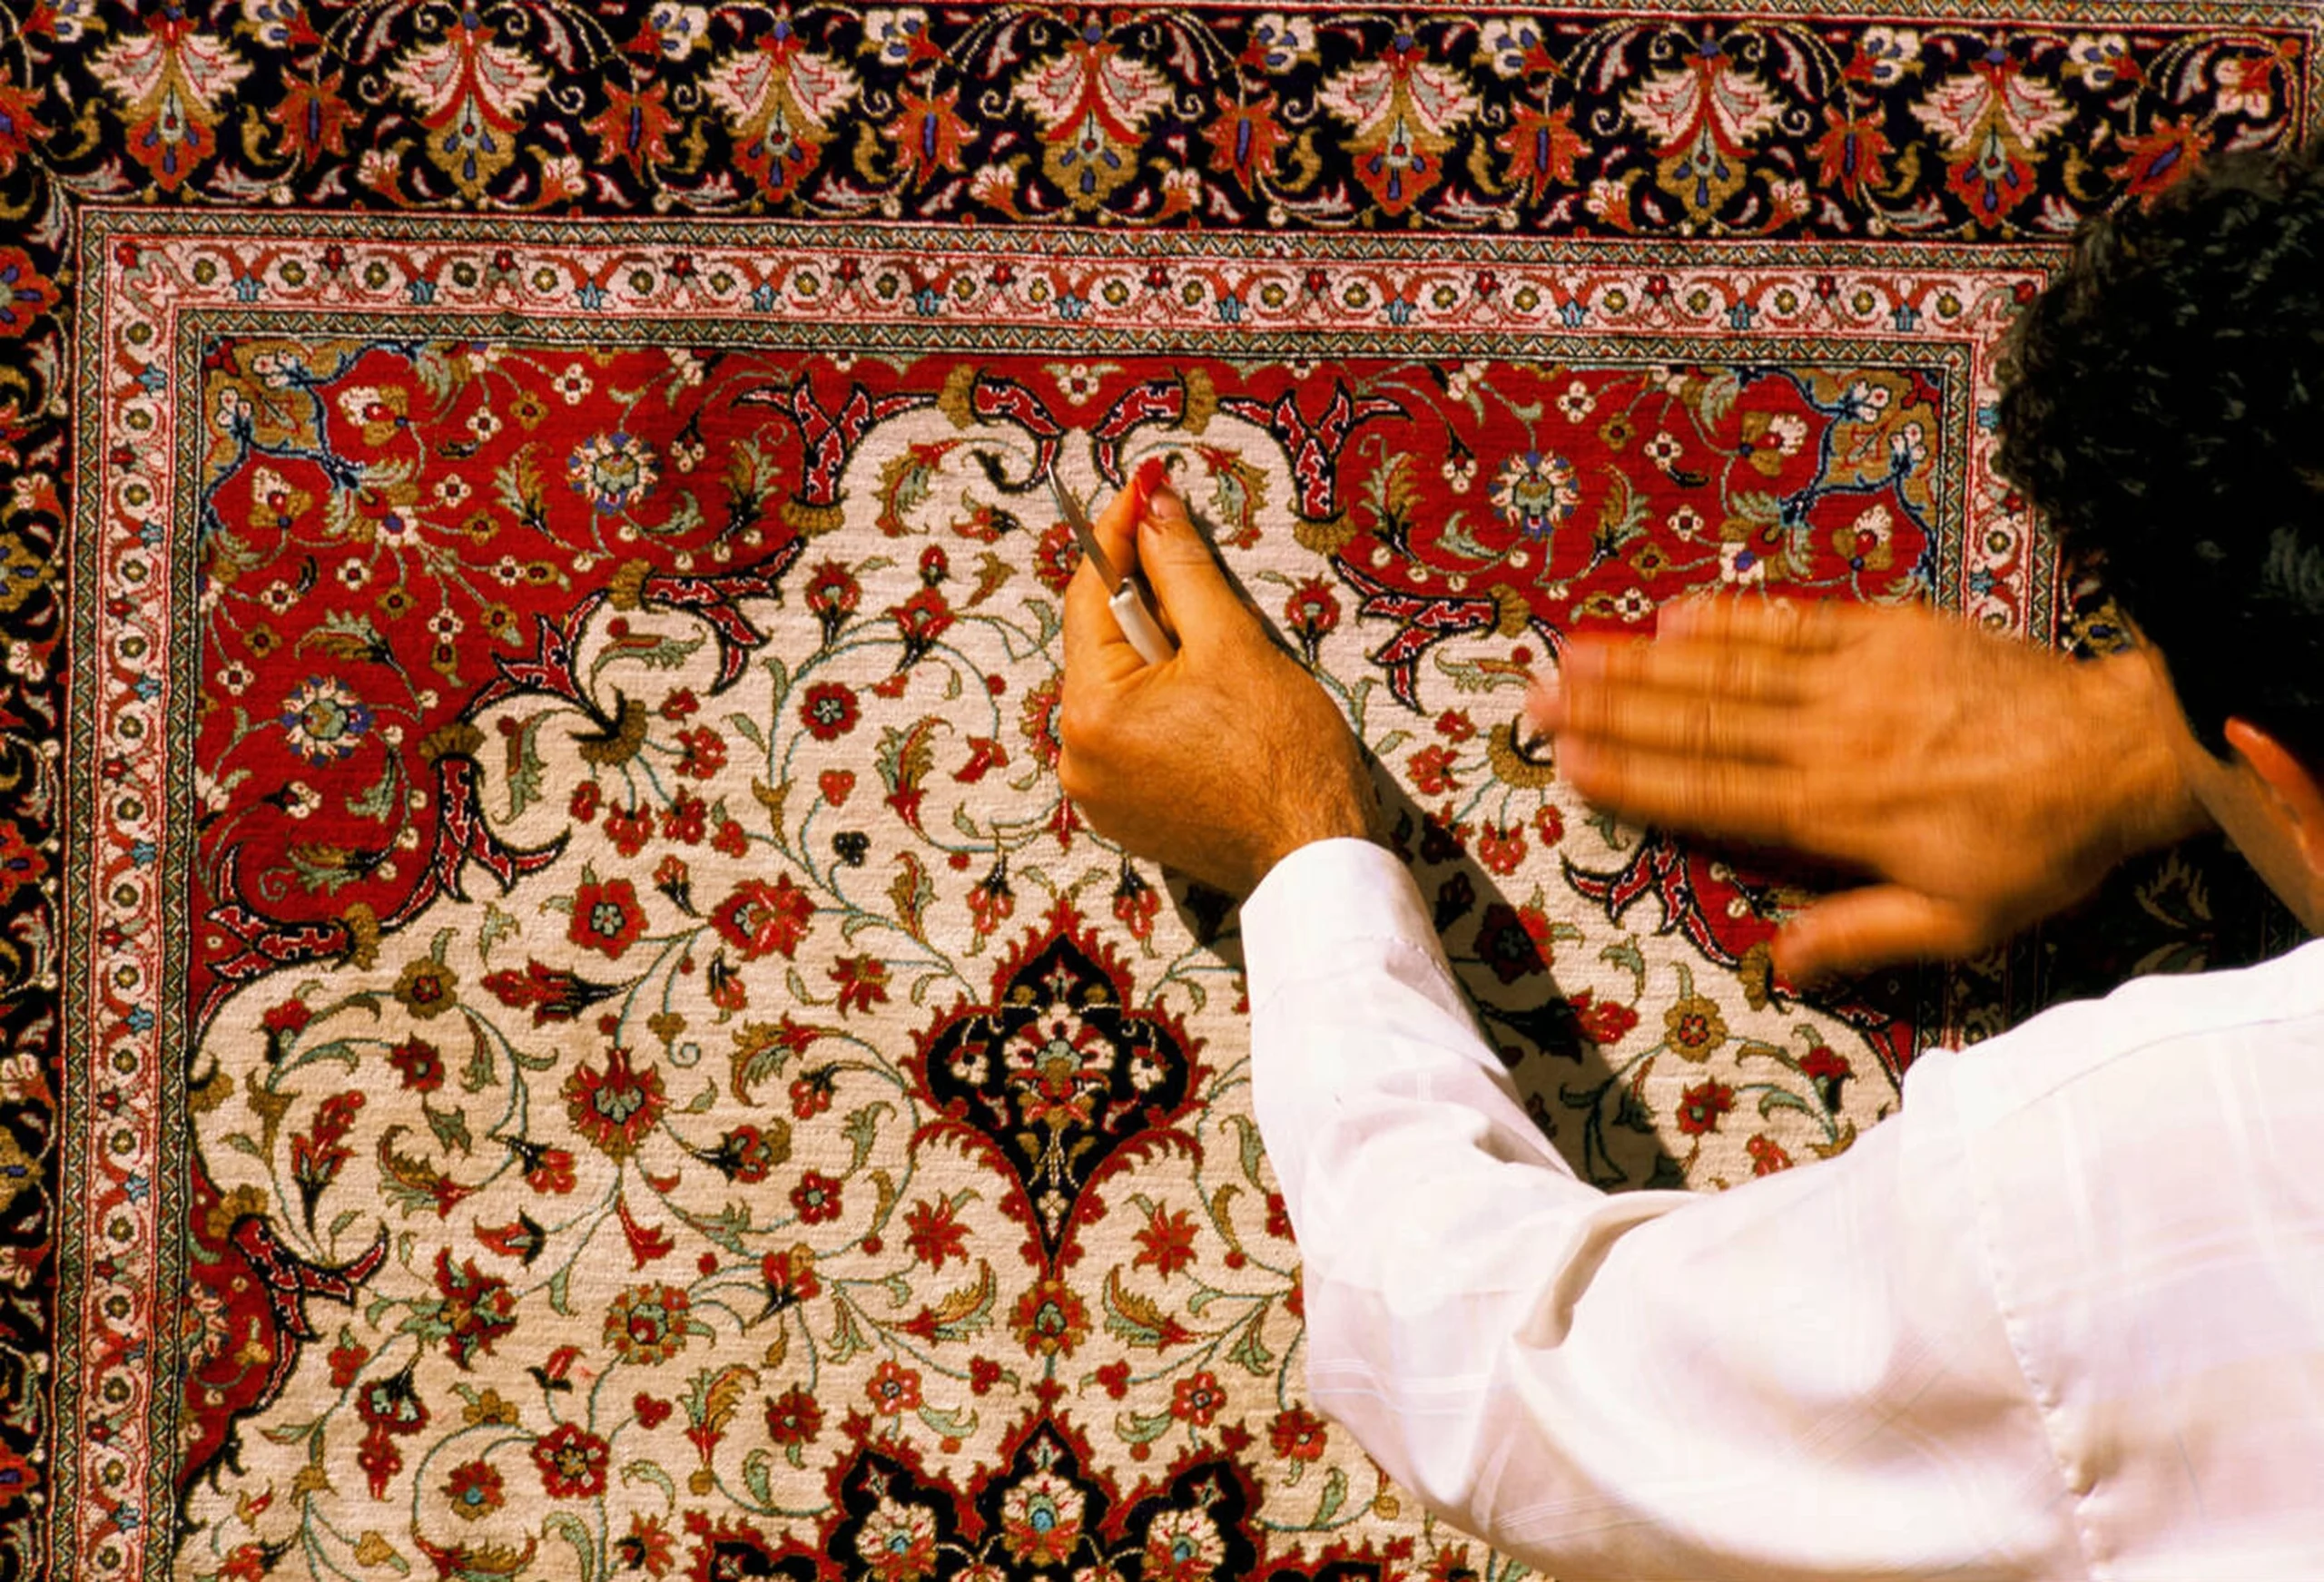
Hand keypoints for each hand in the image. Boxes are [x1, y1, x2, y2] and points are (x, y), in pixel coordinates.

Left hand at [1058, 482, 1374, 897]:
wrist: (1316, 859)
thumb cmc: (1285, 755)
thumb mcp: (1234, 641)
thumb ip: (1183, 566)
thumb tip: (1152, 505)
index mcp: (1091, 710)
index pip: (1091, 593)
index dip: (1119, 532)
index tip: (1145, 486)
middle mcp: (1078, 756)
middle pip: (1105, 642)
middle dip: (1151, 599)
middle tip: (1195, 561)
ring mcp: (1101, 793)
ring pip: (1123, 688)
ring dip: (1164, 654)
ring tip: (1223, 653)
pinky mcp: (1129, 815)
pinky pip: (1135, 734)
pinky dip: (1166, 704)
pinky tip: (1215, 704)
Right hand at [1529, 598, 2211, 979]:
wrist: (2121, 751)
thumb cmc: (2038, 848)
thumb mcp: (1960, 923)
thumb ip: (1861, 936)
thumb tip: (1774, 962)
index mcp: (1836, 812)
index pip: (1711, 792)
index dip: (1633, 775)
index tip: (1567, 760)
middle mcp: (1831, 737)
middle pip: (1700, 719)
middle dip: (1612, 708)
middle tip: (1539, 695)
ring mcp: (1858, 676)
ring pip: (1732, 666)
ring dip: (1648, 658)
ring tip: (1578, 648)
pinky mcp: (1891, 631)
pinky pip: (1795, 620)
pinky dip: (1733, 617)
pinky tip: (1677, 613)